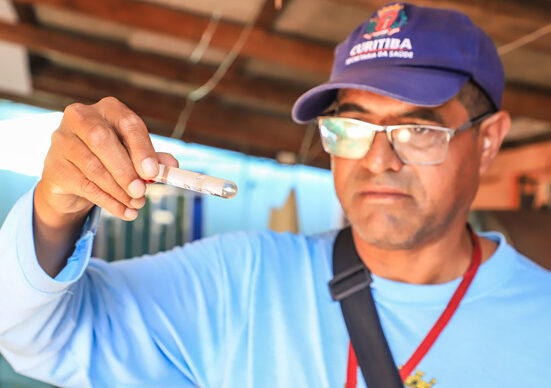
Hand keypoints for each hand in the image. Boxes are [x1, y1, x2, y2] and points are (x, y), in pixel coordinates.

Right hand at [35, 97, 178, 225]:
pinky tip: (126, 212)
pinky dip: (108, 202)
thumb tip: (171, 165)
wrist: (75, 179)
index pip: (127, 123)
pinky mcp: (54, 167)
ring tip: (137, 203)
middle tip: (141, 191)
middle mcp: (80, 117)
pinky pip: (84, 186)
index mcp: (107, 109)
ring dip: (118, 190)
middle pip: (102, 140)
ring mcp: (62, 141)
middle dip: (125, 169)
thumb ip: (153, 158)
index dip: (141, 148)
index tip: (153, 172)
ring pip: (92, 166)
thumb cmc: (111, 160)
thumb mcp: (134, 156)